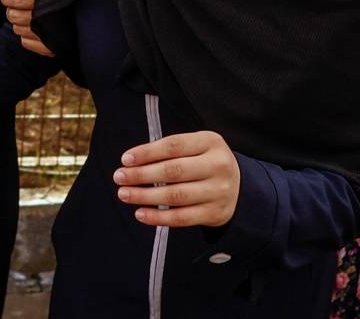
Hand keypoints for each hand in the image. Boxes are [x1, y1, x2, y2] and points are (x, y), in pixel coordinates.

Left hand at [0, 0, 53, 56]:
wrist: (91, 15)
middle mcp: (50, 16)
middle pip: (15, 16)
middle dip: (11, 9)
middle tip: (14, 5)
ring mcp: (51, 34)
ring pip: (18, 30)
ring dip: (19, 23)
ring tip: (25, 16)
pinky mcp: (52, 48)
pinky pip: (26, 42)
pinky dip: (26, 36)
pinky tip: (33, 28)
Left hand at [113, 131, 239, 227]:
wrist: (240, 187)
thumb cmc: (206, 162)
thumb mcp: (196, 146)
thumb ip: (170, 150)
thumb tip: (132, 162)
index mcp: (211, 142)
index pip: (174, 146)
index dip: (147, 152)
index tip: (125, 159)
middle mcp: (218, 165)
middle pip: (173, 171)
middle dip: (142, 175)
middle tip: (119, 177)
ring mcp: (218, 191)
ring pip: (176, 196)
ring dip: (145, 196)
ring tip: (124, 194)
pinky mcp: (215, 213)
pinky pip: (182, 218)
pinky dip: (158, 217)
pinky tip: (140, 213)